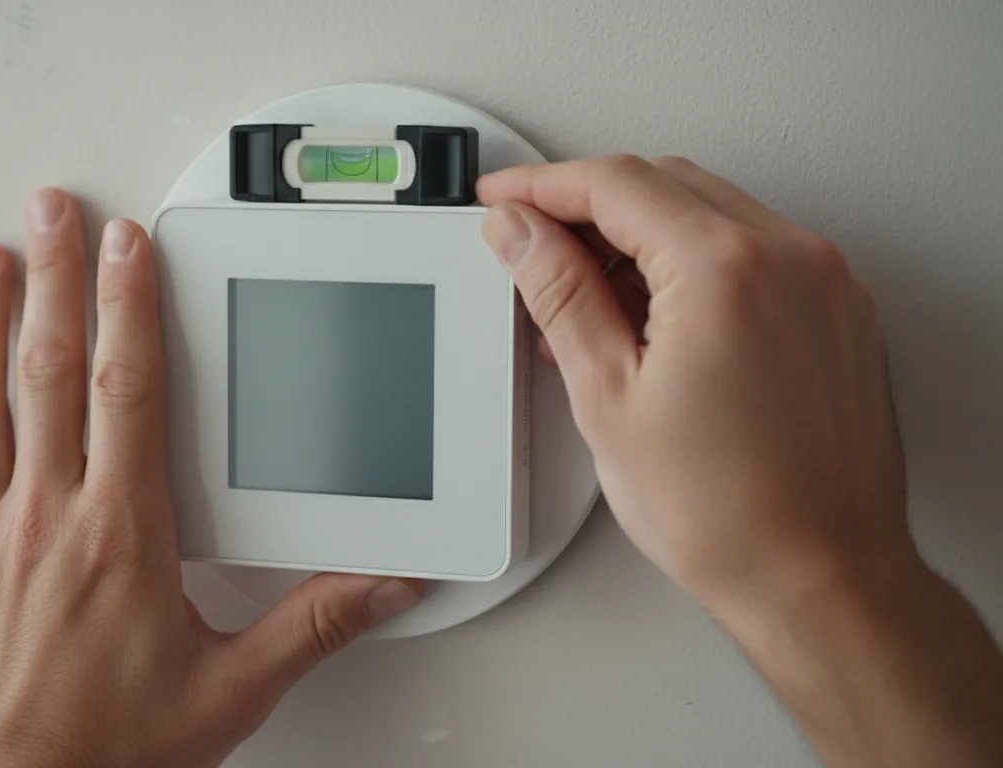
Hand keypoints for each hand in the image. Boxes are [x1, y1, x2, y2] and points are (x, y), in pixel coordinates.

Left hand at [0, 189, 422, 767]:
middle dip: (55, 282)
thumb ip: (316, 623)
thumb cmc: (111, 748)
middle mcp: (48, 518)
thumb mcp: (235, 687)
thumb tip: (388, 584)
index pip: (127, 389)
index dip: (128, 306)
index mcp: (123, 531)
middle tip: (51, 216)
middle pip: (51, 373)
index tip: (127, 248)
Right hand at [480, 155, 907, 603]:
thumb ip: (559, 295)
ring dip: (640, 234)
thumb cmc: (727, 512)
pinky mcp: (839, 311)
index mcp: (726, 270)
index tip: (504, 198)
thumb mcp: (607, 396)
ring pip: (711, 213)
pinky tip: (648, 314)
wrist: (818, 575)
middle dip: (588, 204)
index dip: (542, 184)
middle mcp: (789, 258)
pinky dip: (692, 263)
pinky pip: (753, 252)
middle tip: (532, 244)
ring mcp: (824, 282)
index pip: (615, 183)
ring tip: (584, 297)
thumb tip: (521, 234)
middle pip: (665, 184)